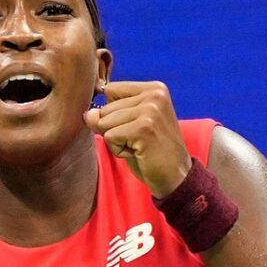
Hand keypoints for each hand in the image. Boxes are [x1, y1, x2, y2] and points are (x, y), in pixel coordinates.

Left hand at [84, 80, 191, 198]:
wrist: (177, 178)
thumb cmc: (153, 152)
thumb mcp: (129, 127)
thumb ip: (107, 115)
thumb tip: (89, 114)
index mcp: (155, 89)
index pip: (110, 89)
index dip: (115, 113)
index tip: (138, 127)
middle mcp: (155, 94)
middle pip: (106, 107)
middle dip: (115, 129)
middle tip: (140, 141)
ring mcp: (150, 110)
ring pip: (105, 122)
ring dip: (117, 141)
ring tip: (140, 147)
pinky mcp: (144, 128)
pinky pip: (110, 137)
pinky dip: (119, 150)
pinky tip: (139, 153)